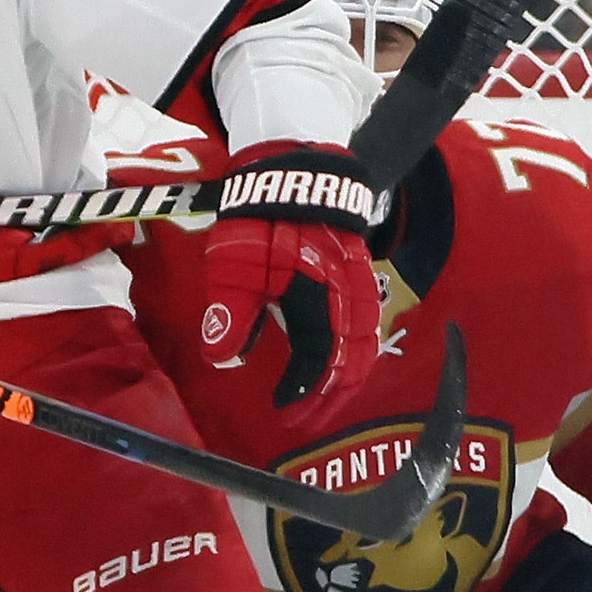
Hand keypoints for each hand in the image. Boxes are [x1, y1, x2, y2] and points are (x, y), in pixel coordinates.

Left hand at [199, 140, 379, 414]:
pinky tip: (338, 369)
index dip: (304, 392)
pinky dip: (356, 355)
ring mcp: (361, 284)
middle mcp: (349, 294)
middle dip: (329, 398)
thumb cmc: (260, 217)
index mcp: (319, 295)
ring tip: (320, 405)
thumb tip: (222, 359)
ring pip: (366, 346)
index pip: (320, 360)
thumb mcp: (234, 263)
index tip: (282, 412)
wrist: (292, 168)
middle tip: (303, 422)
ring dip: (346, 381)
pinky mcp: (361, 276)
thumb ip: (230, 312)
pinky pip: (368, 326)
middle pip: (352, 361)